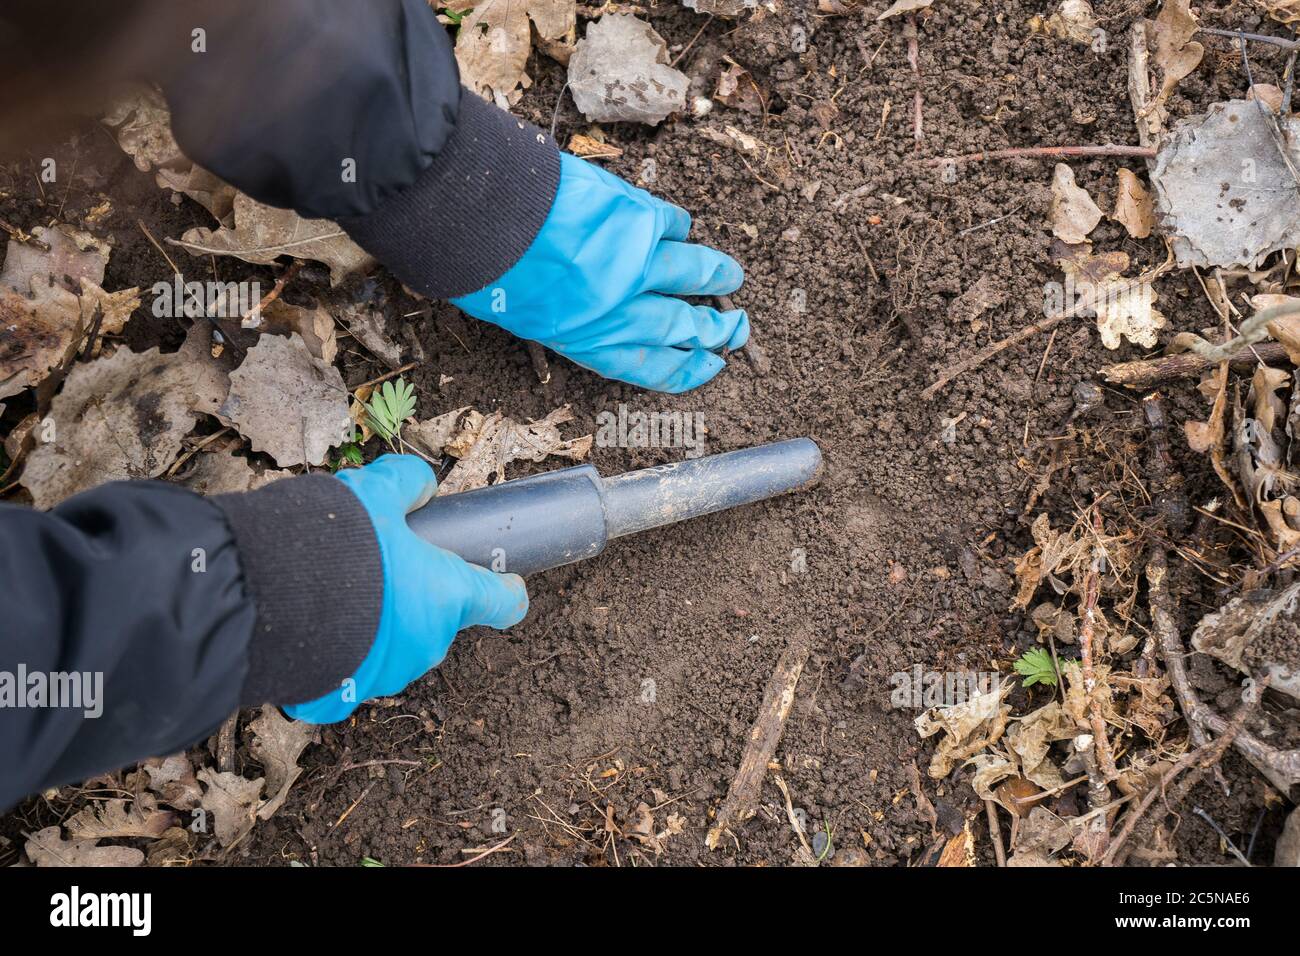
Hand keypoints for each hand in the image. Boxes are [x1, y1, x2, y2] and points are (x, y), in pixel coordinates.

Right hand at [285, 455, 527, 722]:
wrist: (265, 601)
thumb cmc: (334, 546)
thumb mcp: (376, 492)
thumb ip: (406, 483)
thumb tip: (421, 484)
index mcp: (449, 597)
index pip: (502, 601)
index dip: (503, 588)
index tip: (503, 580)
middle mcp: (427, 644)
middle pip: (437, 616)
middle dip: (416, 593)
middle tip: (380, 563)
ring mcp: (386, 675)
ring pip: (394, 642)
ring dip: (377, 621)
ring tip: (335, 588)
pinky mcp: (343, 696)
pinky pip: (350, 667)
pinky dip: (340, 646)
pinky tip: (311, 621)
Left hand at [452, 153, 747, 392]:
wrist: (482, 217)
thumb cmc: (485, 272)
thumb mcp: (522, 316)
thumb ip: (569, 321)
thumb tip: (593, 313)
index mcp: (590, 342)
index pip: (652, 367)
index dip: (688, 370)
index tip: (711, 367)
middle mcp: (621, 310)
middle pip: (683, 327)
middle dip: (715, 331)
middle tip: (737, 330)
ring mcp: (634, 262)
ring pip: (692, 274)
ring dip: (717, 276)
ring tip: (732, 278)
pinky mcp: (637, 216)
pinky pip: (671, 223)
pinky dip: (679, 226)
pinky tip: (683, 228)